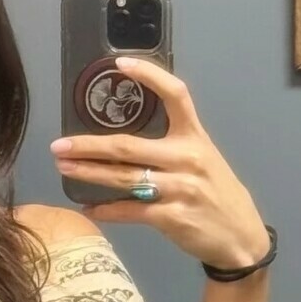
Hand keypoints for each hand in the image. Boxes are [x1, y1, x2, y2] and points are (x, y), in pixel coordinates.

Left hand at [50, 56, 269, 268]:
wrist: (240, 236)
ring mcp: (179, 188)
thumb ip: (173, 146)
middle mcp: (187, 158)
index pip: (175, 95)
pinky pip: (131, 210)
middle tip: (59, 145)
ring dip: (89, 173)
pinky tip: (88, 208)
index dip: (149, 76)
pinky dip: (107, 210)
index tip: (120, 64)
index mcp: (195, 137)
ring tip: (64, 168)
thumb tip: (127, 141)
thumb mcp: (204, 159)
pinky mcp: (171, 217)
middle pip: (129, 146)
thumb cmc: (217, 195)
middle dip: (89, 146)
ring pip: (124, 177)